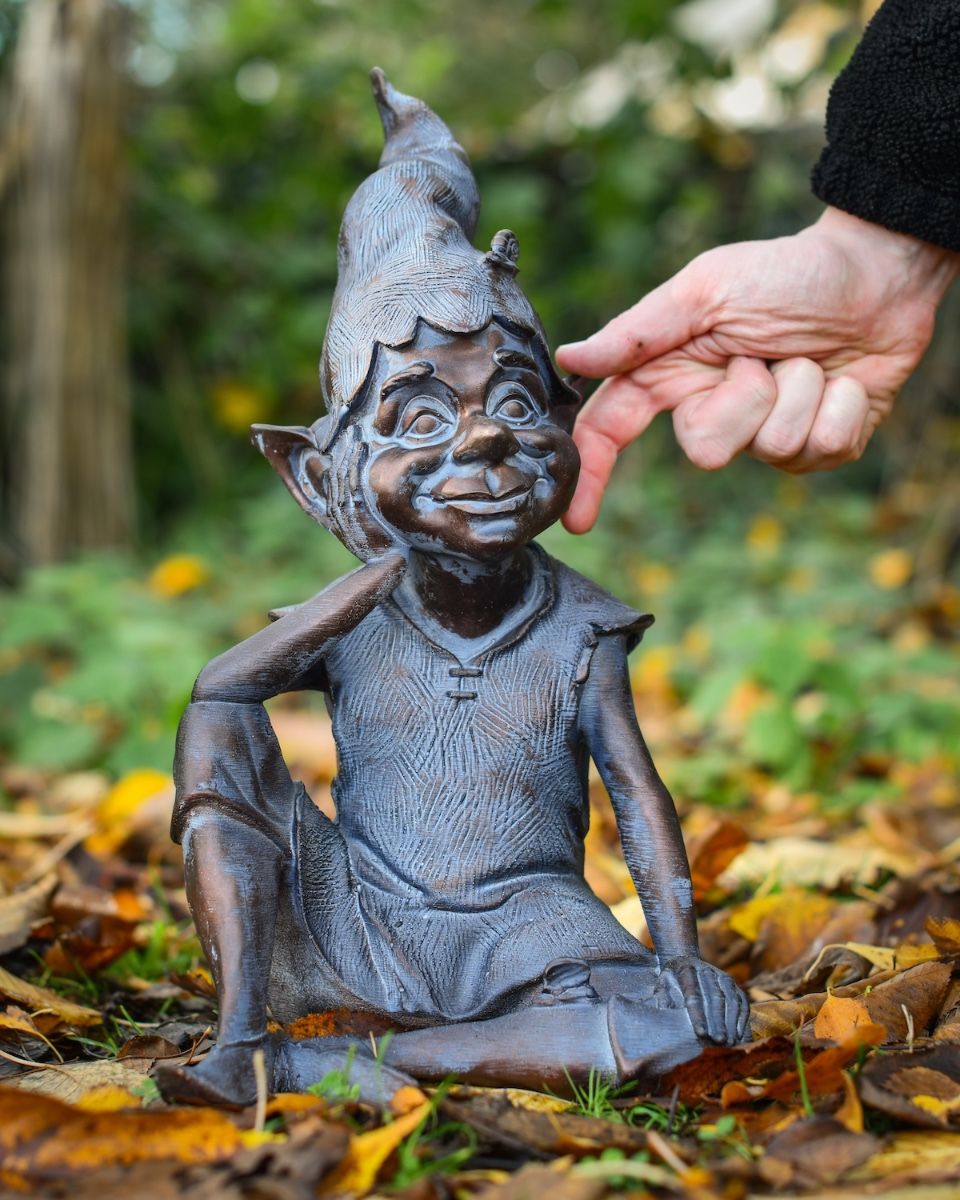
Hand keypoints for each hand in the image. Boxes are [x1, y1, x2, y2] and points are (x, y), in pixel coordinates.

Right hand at [556, 208, 959, 531]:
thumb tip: (572, 357)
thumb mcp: (705, 289)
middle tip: (764, 356)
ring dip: (802, 392)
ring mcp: (768, 436)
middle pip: (705, 449)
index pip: (614, 430)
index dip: (592, 476)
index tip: (577, 522)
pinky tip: (844, 379)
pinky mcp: (821, 447)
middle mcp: (716, 412)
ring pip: (773, 448)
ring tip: (811, 359)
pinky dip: (842, 405)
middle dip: (746, 397)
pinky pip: (824, 449)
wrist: (877, 272)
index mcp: (675, 375)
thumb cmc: (786, 273)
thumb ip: (639, 332)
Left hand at [657, 953, 748, 1045]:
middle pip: (715, 998)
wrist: (686, 962)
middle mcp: (707, 970)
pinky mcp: (733, 985)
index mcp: (686, 969)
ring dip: (731, 1023)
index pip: (693, 994)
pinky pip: (742, 1002)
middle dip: (717, 1022)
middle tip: (718, 1042)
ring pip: (731, 1000)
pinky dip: (742, 1019)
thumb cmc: (671, 980)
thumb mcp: (662, 984)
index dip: (698, 1015)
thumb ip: (662, 997)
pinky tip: (739, 1035)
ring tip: (729, 1043)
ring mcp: (723, 977)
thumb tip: (664, 1012)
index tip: (700, 1033)